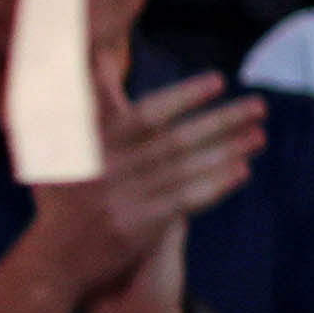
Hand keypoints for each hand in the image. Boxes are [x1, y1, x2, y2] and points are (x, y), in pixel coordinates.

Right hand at [23, 72, 265, 312]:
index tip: (219, 81)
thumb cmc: (63, 195)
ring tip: (259, 135)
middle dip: (222, 121)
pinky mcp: (138, 226)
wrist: (53, 259)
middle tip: (259, 106)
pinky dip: (215, 184)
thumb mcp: (57, 143)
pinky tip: (242, 170)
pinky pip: (186, 200)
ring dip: (228, 150)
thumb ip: (83, 99)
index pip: (146, 115)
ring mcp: (124, 198)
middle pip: (177, 140)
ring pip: (187, 169)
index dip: (184, 96)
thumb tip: (99, 53)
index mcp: (92, 143)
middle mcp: (109, 168)